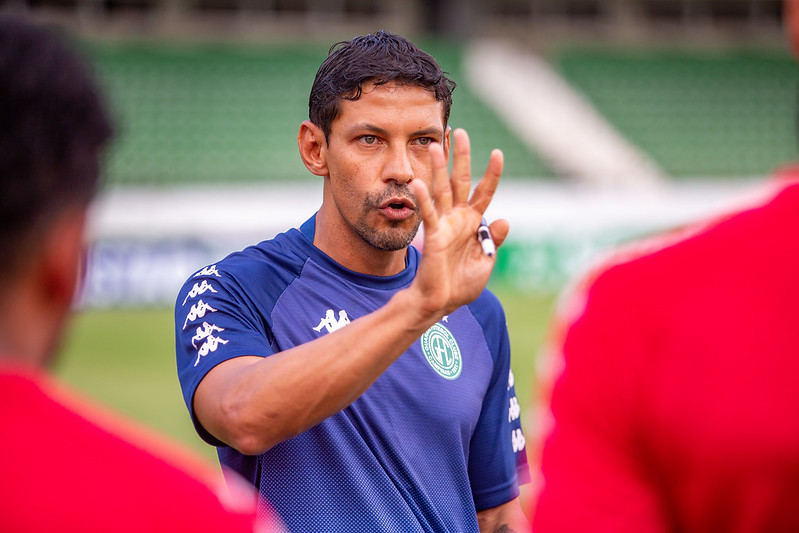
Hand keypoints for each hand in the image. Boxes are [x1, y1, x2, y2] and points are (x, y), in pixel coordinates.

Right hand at [408, 128, 508, 322]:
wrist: (440, 302)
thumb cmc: (460, 284)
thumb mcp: (485, 261)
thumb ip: (493, 240)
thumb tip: (505, 219)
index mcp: (472, 223)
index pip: (485, 192)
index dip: (492, 173)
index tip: (498, 153)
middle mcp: (457, 218)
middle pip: (460, 181)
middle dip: (461, 157)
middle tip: (459, 131)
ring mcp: (444, 224)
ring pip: (441, 190)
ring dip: (438, 168)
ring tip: (435, 146)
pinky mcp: (433, 235)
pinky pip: (428, 214)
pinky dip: (423, 199)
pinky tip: (418, 183)